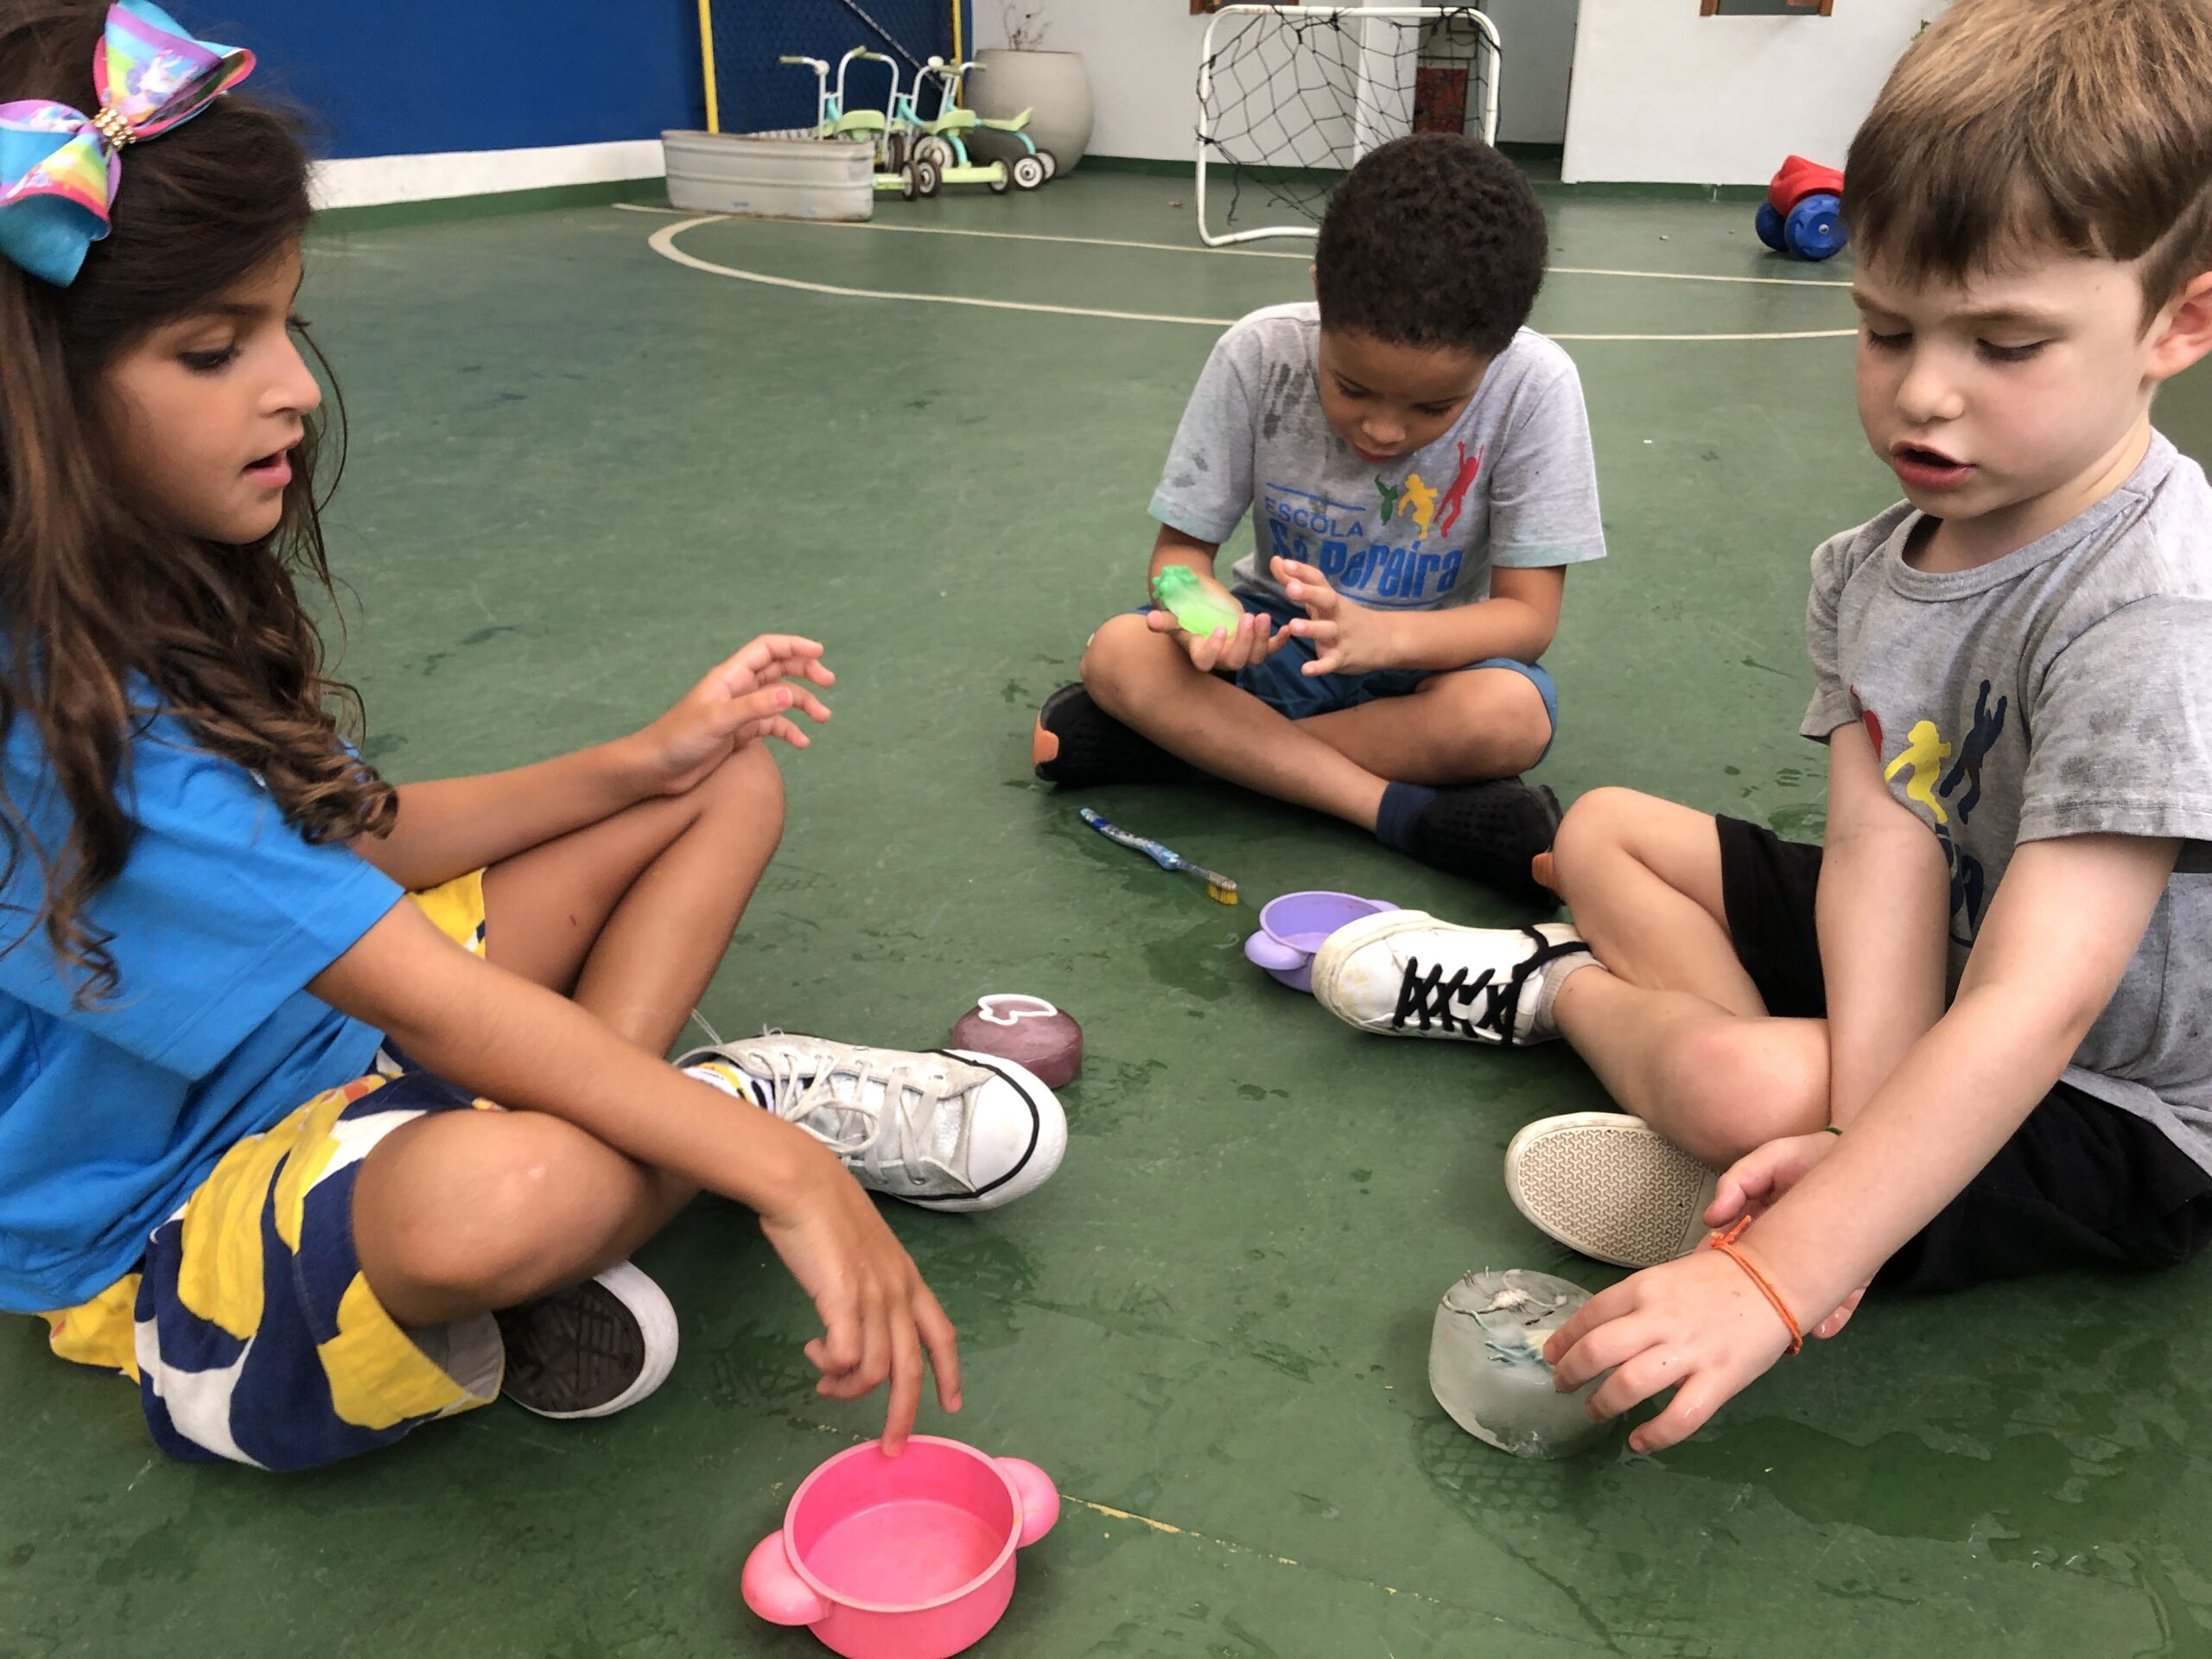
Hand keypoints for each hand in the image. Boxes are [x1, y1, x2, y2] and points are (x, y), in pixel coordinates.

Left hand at [635, 635, 834, 795]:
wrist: (656, 769)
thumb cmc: (678, 739)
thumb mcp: (718, 720)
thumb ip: (754, 707)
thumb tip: (791, 694)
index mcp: (729, 677)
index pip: (766, 650)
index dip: (793, 646)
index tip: (820, 651)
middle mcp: (737, 690)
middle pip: (778, 670)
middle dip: (804, 672)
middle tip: (828, 682)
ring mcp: (740, 712)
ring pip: (779, 699)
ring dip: (802, 705)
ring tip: (823, 718)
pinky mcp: (739, 734)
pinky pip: (772, 726)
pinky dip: (789, 731)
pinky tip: (802, 743)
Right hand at [757, 1148, 961, 1454]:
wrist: (805, 1187)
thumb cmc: (830, 1217)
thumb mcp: (867, 1256)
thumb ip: (872, 1290)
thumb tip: (860, 1328)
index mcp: (910, 1282)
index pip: (943, 1336)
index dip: (951, 1374)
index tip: (953, 1406)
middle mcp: (899, 1292)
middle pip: (911, 1369)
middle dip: (902, 1414)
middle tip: (888, 1446)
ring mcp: (872, 1295)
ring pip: (873, 1369)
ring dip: (847, 1388)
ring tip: (825, 1380)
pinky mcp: (841, 1298)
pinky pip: (845, 1355)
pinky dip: (831, 1366)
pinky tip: (816, 1355)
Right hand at [1144, 574, 1284, 671]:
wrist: (1199, 601)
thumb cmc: (1185, 608)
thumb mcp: (1175, 612)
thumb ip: (1165, 620)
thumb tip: (1149, 621)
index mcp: (1200, 652)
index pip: (1206, 661)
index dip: (1213, 649)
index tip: (1219, 628)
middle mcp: (1221, 657)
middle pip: (1236, 661)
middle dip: (1244, 642)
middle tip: (1249, 618)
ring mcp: (1239, 652)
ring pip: (1255, 657)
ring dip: (1262, 639)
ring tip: (1263, 617)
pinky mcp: (1254, 644)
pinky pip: (1270, 649)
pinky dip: (1279, 641)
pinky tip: (1287, 629)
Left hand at [1272, 555, 1394, 674]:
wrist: (1385, 640)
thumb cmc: (1344, 616)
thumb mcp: (1322, 599)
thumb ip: (1296, 581)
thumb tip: (1275, 560)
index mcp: (1330, 598)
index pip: (1318, 580)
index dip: (1302, 571)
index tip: (1285, 563)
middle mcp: (1336, 614)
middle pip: (1326, 600)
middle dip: (1309, 594)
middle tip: (1291, 589)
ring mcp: (1341, 636)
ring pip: (1327, 631)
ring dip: (1311, 628)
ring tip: (1292, 626)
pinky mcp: (1343, 657)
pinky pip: (1331, 662)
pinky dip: (1320, 666)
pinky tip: (1306, 670)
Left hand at [1541, 1247, 1797, 1453]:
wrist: (1776, 1278)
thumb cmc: (1719, 1278)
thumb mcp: (1667, 1277)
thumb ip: (1636, 1304)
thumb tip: (1601, 1333)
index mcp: (1644, 1288)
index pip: (1590, 1315)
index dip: (1563, 1339)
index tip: (1551, 1355)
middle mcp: (1659, 1318)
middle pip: (1598, 1351)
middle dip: (1571, 1373)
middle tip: (1563, 1385)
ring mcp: (1689, 1350)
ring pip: (1630, 1384)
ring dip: (1603, 1403)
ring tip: (1594, 1410)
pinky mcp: (1719, 1379)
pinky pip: (1680, 1417)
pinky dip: (1654, 1435)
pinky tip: (1638, 1442)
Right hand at [1708, 1131, 1864, 1338]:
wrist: (1865, 1157)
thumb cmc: (1808, 1156)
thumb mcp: (1768, 1159)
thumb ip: (1737, 1183)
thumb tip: (1711, 1220)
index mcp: (1758, 1229)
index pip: (1732, 1256)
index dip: (1719, 1272)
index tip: (1711, 1286)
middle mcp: (1786, 1253)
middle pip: (1765, 1286)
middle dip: (1758, 1302)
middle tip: (1753, 1316)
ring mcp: (1819, 1266)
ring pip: (1802, 1300)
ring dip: (1794, 1316)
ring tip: (1789, 1325)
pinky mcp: (1851, 1275)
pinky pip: (1842, 1302)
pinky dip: (1834, 1318)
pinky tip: (1825, 1328)